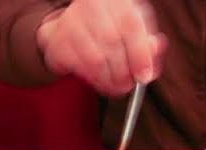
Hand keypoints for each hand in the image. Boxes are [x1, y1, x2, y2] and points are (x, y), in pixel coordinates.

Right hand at [36, 0, 166, 96]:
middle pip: (112, 42)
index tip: (143, 77)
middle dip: (123, 72)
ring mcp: (71, 20)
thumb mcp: (133, 31)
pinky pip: (78, 67)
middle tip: (127, 86)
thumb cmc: (110, 27)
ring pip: (95, 59)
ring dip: (108, 79)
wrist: (73, 23)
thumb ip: (146, 48)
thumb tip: (149, 70)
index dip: (140, 55)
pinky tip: (97, 79)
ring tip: (113, 86)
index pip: (131, 25)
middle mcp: (92, 4)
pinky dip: (91, 79)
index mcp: (116, 0)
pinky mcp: (56, 39)